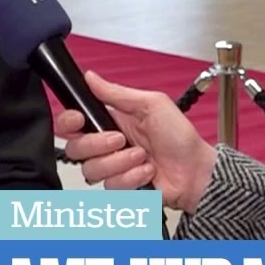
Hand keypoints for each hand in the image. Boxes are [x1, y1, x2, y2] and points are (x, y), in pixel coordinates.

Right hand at [54, 70, 215, 212]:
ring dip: (120, 162)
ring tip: (143, 157)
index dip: (69, 121)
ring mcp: (113, 167)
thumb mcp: (151, 104)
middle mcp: (107, 145)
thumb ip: (117, 93)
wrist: (195, 171)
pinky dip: (132, 177)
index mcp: (111, 120)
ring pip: (91, 169)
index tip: (78, 120)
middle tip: (122, 139)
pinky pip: (111, 186)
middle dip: (98, 144)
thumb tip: (91, 77)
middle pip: (76, 148)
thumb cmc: (180, 137)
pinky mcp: (121, 187)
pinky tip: (148, 172)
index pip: (73, 122)